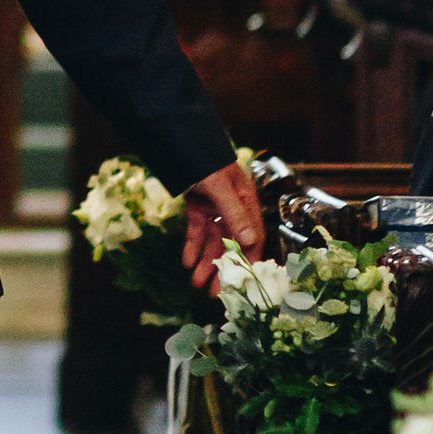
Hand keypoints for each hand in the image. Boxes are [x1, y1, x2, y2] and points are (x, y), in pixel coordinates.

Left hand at [184, 157, 261, 283]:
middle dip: (221, 268)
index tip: (243, 283)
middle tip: (213, 293)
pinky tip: (185, 262)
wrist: (179, 140)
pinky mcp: (198, 206)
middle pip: (230, 244)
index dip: (248, 261)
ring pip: (212, 241)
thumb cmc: (204, 160)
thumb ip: (234, 213)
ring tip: (195, 283)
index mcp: (246, 202)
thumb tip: (251, 242)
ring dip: (204, 261)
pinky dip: (192, 246)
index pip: (252, 237)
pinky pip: (197, 230)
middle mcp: (233, 207)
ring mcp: (215, 207)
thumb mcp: (220, 187)